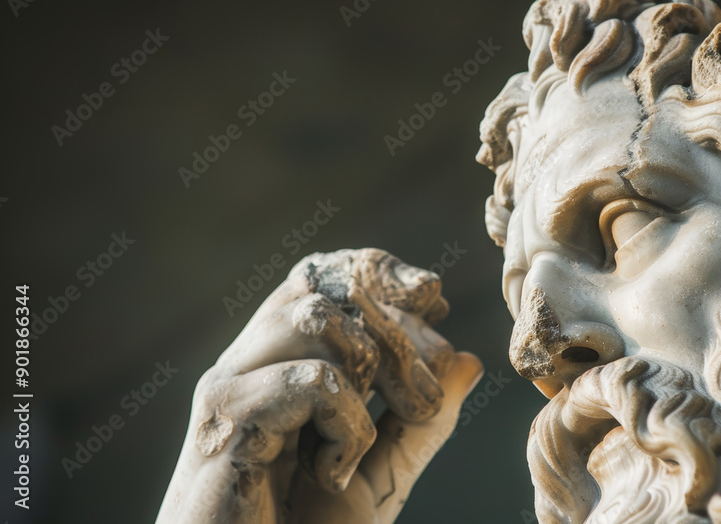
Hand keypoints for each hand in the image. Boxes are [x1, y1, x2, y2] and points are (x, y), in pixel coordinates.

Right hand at [157, 249, 482, 522]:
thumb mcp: (377, 475)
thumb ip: (419, 421)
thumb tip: (468, 360)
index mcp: (272, 368)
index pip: (318, 278)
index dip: (377, 272)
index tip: (434, 299)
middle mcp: (243, 367)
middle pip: (325, 290)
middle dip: (395, 333)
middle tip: (424, 399)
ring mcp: (229, 393)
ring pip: (314, 318)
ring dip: (369, 370)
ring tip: (376, 432)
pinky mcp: (226, 428)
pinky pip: (313, 382)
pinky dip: (347, 426)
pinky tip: (336, 473)